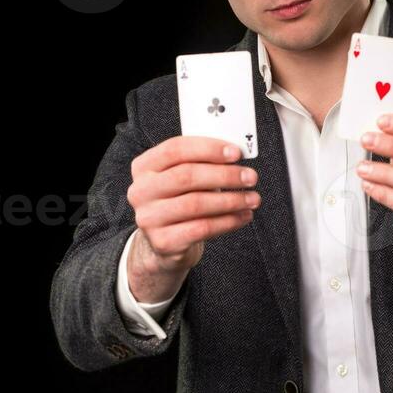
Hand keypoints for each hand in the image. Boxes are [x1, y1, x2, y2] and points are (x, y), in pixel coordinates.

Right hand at [126, 136, 260, 297]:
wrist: (165, 243)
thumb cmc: (179, 202)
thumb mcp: (182, 179)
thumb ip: (202, 163)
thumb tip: (235, 156)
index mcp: (144, 167)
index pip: (175, 149)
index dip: (208, 149)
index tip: (236, 153)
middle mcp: (141, 191)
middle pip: (186, 176)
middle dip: (225, 175)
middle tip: (250, 177)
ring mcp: (149, 218)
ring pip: (196, 204)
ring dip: (231, 200)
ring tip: (252, 198)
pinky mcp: (163, 242)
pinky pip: (202, 228)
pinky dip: (228, 221)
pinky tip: (243, 216)